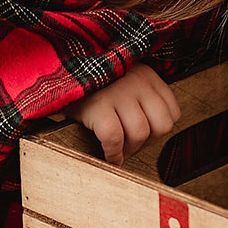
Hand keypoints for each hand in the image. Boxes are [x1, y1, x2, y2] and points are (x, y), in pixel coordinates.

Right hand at [63, 63, 181, 165]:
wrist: (56, 70)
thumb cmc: (92, 88)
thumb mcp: (123, 84)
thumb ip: (141, 102)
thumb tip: (152, 138)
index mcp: (147, 76)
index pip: (172, 113)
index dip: (157, 132)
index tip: (141, 137)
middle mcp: (137, 82)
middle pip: (161, 126)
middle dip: (146, 143)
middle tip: (129, 146)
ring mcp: (118, 93)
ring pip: (140, 133)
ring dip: (128, 151)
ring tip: (117, 152)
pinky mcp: (97, 105)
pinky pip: (114, 138)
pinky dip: (112, 153)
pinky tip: (108, 156)